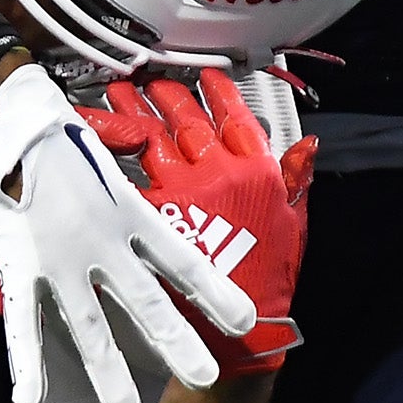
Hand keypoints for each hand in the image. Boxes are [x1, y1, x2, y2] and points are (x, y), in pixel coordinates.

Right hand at [0, 64, 253, 402]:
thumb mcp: (104, 143)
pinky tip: (28, 400)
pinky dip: (25, 361)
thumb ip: (131, 160)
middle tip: (206, 379)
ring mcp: (60, 258)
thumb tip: (155, 148)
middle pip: (148, 302)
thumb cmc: (47, 123)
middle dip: (177, 343)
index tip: (245, 323)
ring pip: (88, 325)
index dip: (215, 293)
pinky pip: (22, 321)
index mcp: (129, 210)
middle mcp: (102, 241)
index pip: (184, 260)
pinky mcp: (18, 264)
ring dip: (107, 370)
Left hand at [85, 69, 316, 375]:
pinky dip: (112, 156)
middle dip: (167, 94)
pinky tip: (97, 142)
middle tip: (150, 81)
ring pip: (153, 138)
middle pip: (187, 119)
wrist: (241, 326)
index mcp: (256, 171)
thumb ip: (295, 180)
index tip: (207, 76)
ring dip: (133, 112)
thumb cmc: (268, 278)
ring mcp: (184, 192)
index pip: (236, 116)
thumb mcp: (295, 223)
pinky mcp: (154, 215)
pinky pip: (128, 177)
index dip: (219, 92)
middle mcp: (219, 174)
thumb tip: (305, 146)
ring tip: (117, 96)